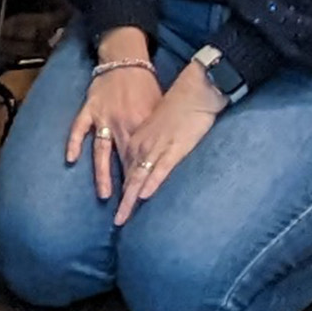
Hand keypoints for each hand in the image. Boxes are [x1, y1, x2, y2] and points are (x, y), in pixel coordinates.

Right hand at [65, 34, 166, 203]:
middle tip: (126, 211)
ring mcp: (104, 117)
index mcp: (142, 126)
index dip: (143, 182)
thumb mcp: (158, 108)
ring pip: (102, 150)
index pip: (143, 160)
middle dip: (126, 187)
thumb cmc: (146, 85)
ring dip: (103, 173)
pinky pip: (79, 128)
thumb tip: (162, 157)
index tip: (143, 202)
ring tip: (105, 195)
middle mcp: (123, 124)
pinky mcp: (90, 108)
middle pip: (124, 161)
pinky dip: (74, 142)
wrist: (127, 58)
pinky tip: (70, 159)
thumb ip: (156, 132)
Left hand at [112, 59, 230, 222]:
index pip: (126, 169)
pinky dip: (151, 182)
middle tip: (117, 221)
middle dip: (123, 201)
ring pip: (139, 177)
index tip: (119, 206)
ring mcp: (156, 147)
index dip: (123, 189)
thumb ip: (151, 142)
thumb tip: (152, 159)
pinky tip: (144, 196)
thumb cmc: (179, 105)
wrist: (194, 89)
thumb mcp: (157, 125)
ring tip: (122, 219)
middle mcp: (141, 144)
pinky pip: (160, 169)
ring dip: (130, 199)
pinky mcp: (173, 148)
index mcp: (137, 138)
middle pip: (129, 178)